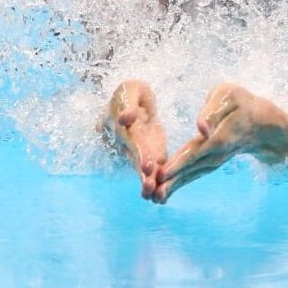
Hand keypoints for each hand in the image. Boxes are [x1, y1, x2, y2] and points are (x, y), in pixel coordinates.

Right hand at [103, 79, 166, 199]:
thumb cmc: (131, 92)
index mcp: (123, 127)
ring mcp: (138, 151)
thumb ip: (128, 104)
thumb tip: (124, 119)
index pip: (133, 141)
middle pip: (135, 160)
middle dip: (143, 175)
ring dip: (148, 183)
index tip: (147, 166)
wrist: (133, 101)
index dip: (139, 153)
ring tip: (156, 197)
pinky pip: (153, 170)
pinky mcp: (150, 154)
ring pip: (142, 169)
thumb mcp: (130, 90)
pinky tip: (164, 197)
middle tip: (150, 188)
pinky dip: (158, 183)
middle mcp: (128, 143)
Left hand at [152, 83, 287, 203]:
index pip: (194, 152)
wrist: (263, 122)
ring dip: (173, 187)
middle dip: (171, 182)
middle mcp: (216, 154)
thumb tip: (201, 128)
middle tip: (150, 196)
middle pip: (191, 169)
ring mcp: (215, 161)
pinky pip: (195, 174)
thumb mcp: (228, 96)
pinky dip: (180, 183)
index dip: (178, 163)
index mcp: (218, 137)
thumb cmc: (241, 102)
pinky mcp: (212, 163)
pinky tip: (165, 193)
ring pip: (192, 175)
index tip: (161, 175)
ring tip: (154, 199)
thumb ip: (212, 111)